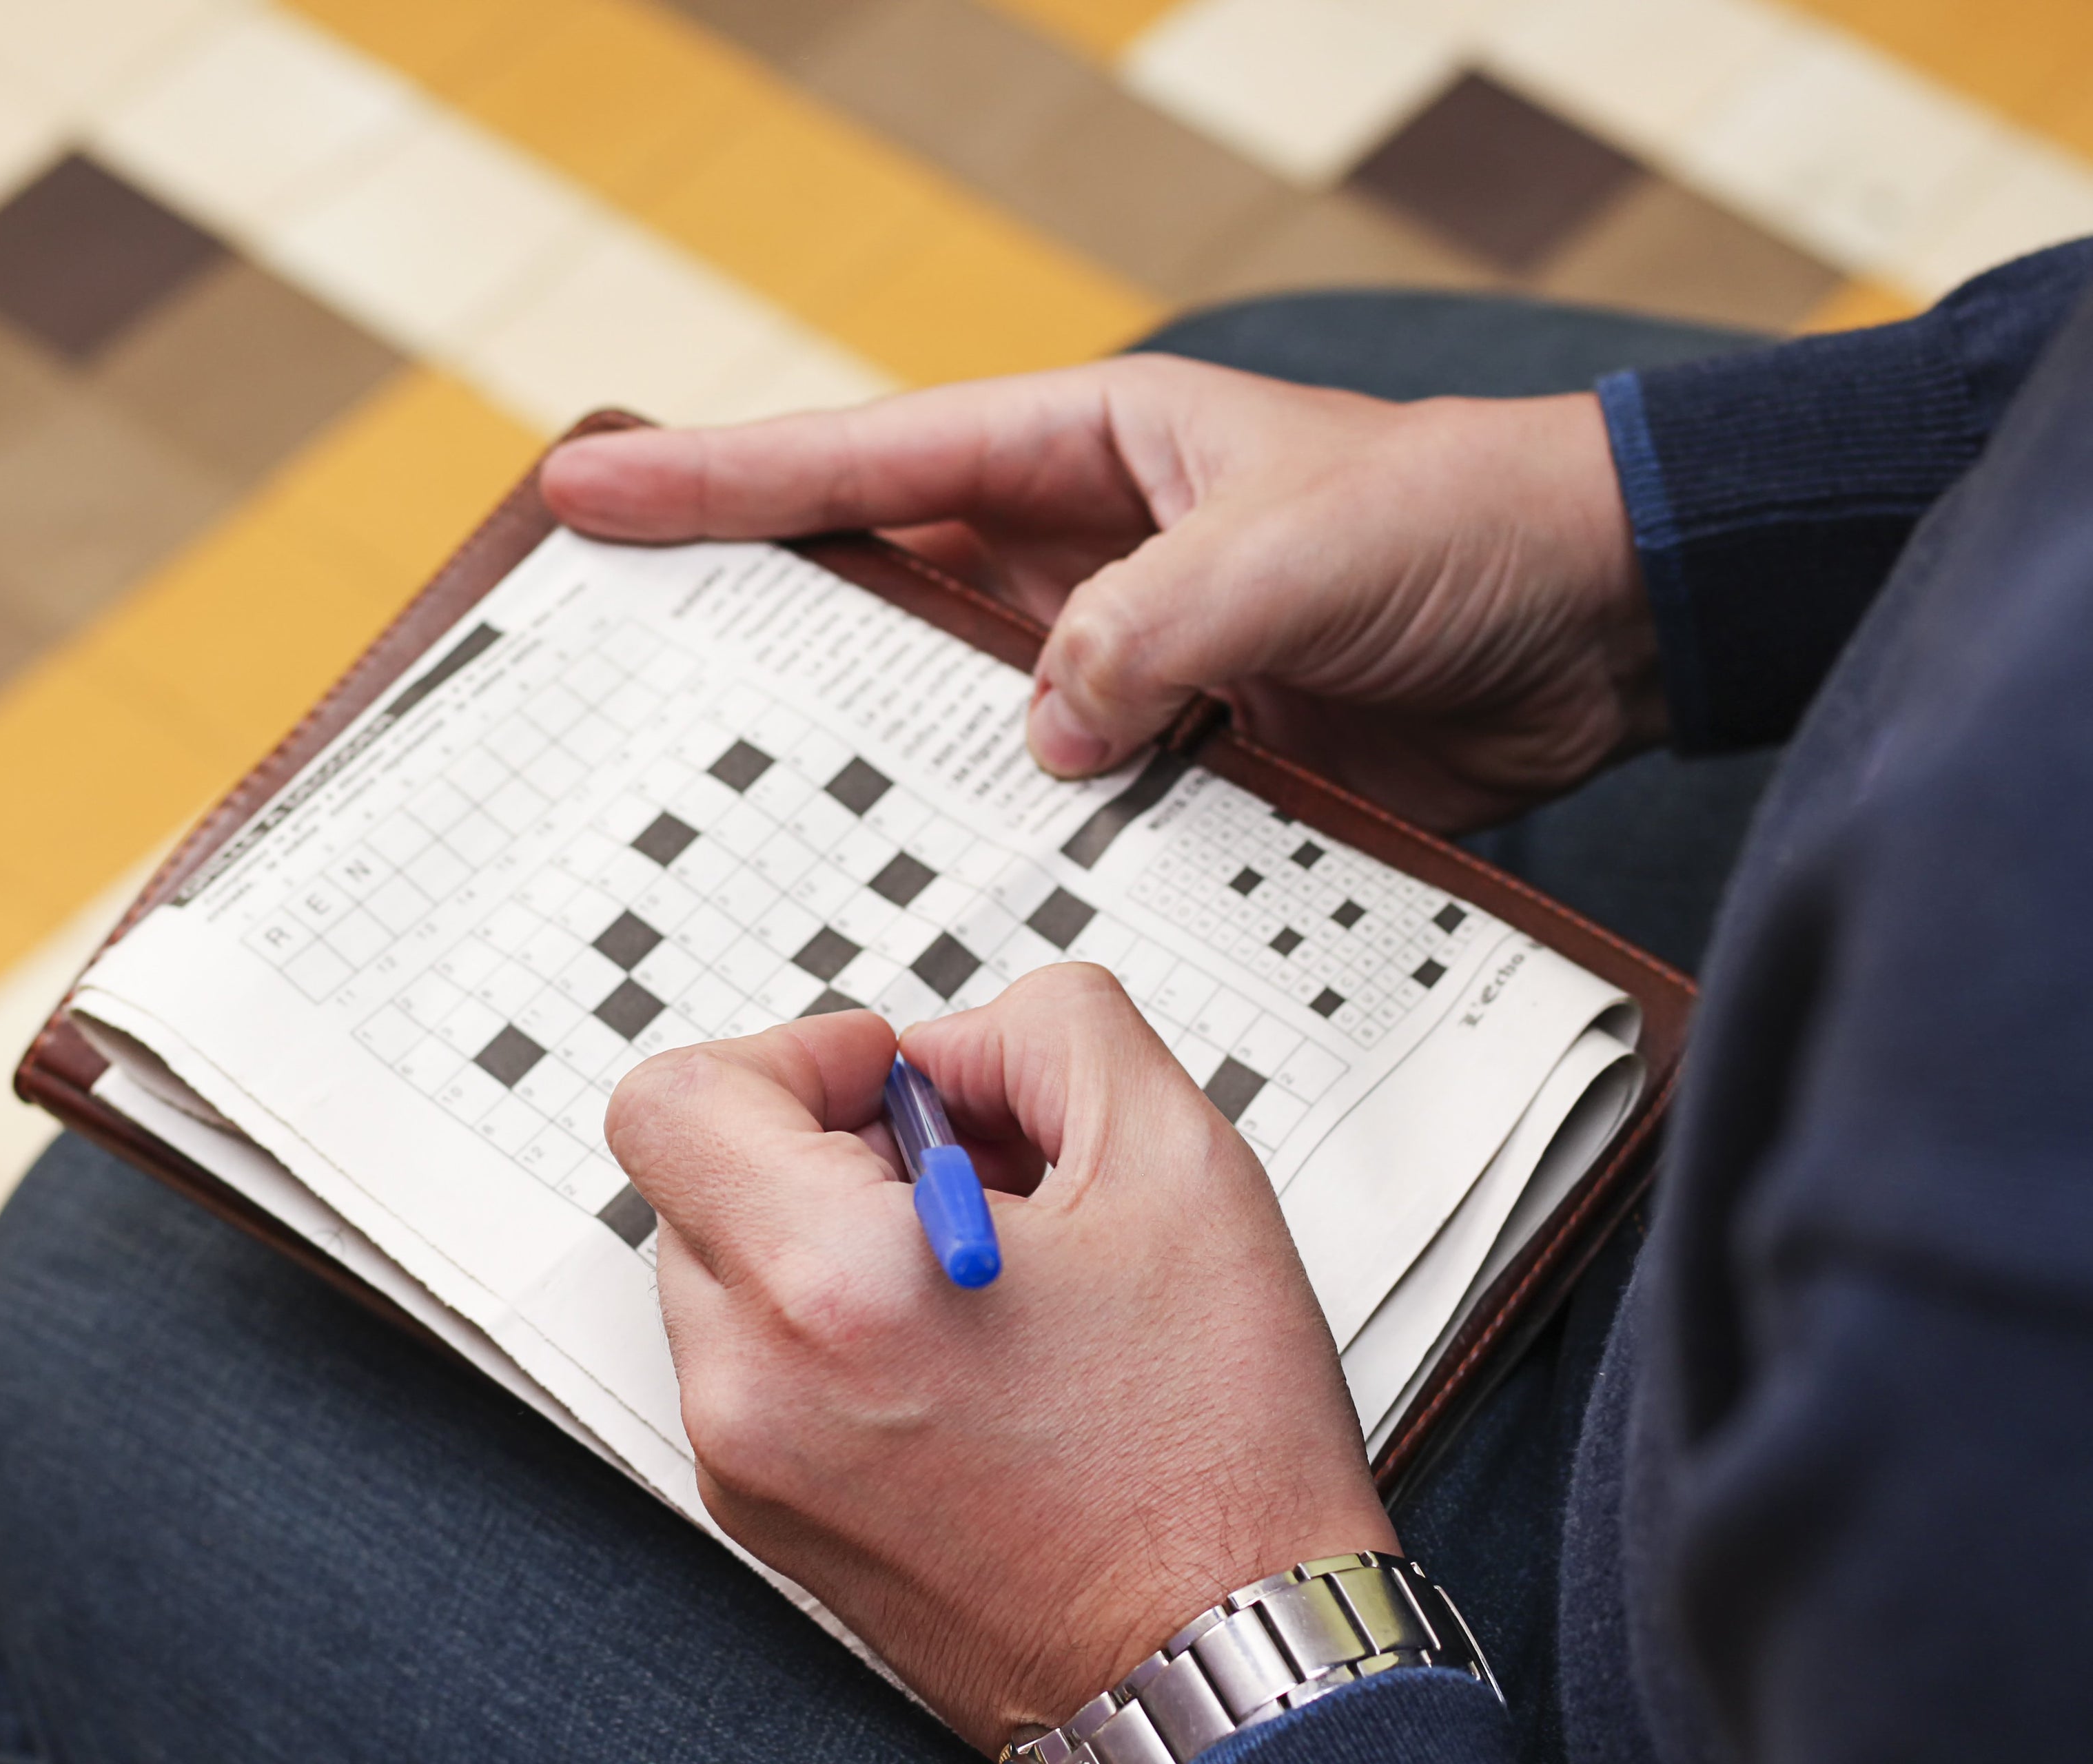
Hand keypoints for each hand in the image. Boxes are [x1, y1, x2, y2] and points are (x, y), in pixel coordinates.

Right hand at [543, 357, 1656, 832]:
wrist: (1611, 618)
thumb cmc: (1468, 522)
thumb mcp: (1297, 551)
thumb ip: (1152, 627)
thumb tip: (1041, 732)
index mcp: (1093, 453)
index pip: (874, 462)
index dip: (724, 481)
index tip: (595, 491)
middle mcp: (1090, 557)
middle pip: (883, 590)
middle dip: (760, 622)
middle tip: (622, 664)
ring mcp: (1133, 663)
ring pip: (962, 716)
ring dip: (881, 761)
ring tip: (747, 813)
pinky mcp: (1188, 756)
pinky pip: (1065, 802)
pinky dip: (1011, 844)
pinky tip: (941, 893)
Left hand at [604, 969, 1393, 1749]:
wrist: (1225, 1663)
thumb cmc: (1213, 1462)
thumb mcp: (1176, 1164)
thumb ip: (1050, 1032)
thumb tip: (956, 1045)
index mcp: (831, 1290)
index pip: (678, 1098)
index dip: (792, 1055)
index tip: (887, 1078)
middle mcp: (754, 1389)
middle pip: (700, 1177)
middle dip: (829, 1142)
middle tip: (969, 1172)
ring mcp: (750, 1468)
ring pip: (730, 1269)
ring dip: (831, 1232)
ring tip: (981, 1269)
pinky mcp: (771, 1520)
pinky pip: (757, 1364)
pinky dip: (835, 1324)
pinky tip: (964, 1346)